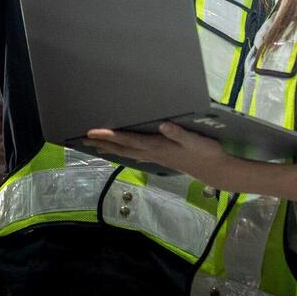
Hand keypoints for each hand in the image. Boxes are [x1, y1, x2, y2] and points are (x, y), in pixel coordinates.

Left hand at [85, 123, 235, 186]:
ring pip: (126, 153)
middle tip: (81, 139)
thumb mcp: (195, 140)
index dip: (109, 136)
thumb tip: (163, 125)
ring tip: (93, 146)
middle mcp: (151, 153)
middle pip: (121, 148)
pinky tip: (119, 152)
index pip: (127, 140)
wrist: (214, 170)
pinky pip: (134, 155)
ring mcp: (154, 157)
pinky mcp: (159, 158)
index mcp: (156, 146)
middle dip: (101, 143)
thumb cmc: (205, 152)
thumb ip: (179, 132)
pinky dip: (122, 152)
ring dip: (109, 149)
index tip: (92, 132)